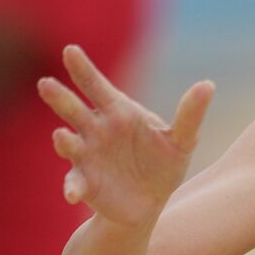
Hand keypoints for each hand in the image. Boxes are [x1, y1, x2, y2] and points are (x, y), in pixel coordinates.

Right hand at [37, 45, 213, 226]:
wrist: (150, 203)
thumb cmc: (163, 164)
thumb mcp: (181, 141)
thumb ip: (190, 115)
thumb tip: (208, 85)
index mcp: (118, 111)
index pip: (96, 85)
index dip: (83, 69)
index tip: (70, 50)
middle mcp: (96, 130)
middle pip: (74, 109)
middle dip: (60, 97)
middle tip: (46, 83)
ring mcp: (86, 156)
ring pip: (69, 143)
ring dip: (63, 140)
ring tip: (61, 136)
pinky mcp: (85, 183)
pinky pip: (74, 182)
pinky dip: (72, 187)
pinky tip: (73, 195)